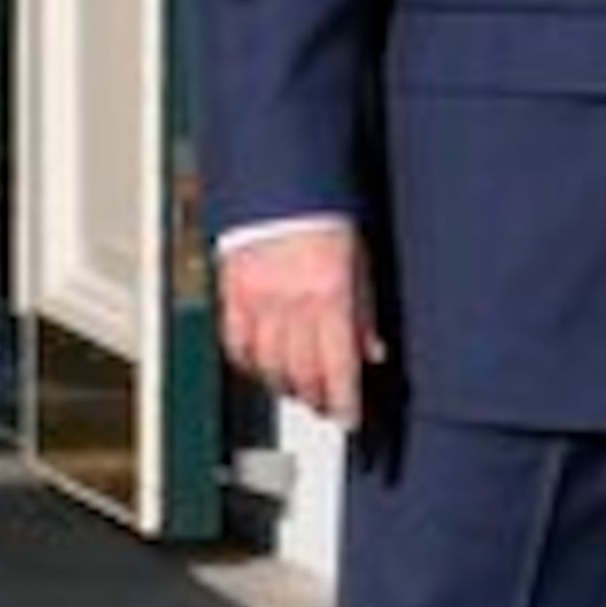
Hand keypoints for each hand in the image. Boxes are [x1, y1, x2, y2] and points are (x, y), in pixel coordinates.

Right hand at [217, 224, 382, 429]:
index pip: (338, 367)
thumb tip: (373, 352)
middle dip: (316, 397)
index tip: (348, 419)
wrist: (280, 187)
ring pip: (268, 365)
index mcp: (330, 297)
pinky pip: (237, 344)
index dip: (343, 402)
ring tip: (299, 391)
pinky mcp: (232, 295)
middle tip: (325, 406)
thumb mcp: (362, 264)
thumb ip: (365, 313)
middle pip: (302, 373)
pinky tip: (262, 367)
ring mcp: (257, 302)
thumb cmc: (326, 218)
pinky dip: (250, 363)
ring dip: (285, 385)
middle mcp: (292, 305)